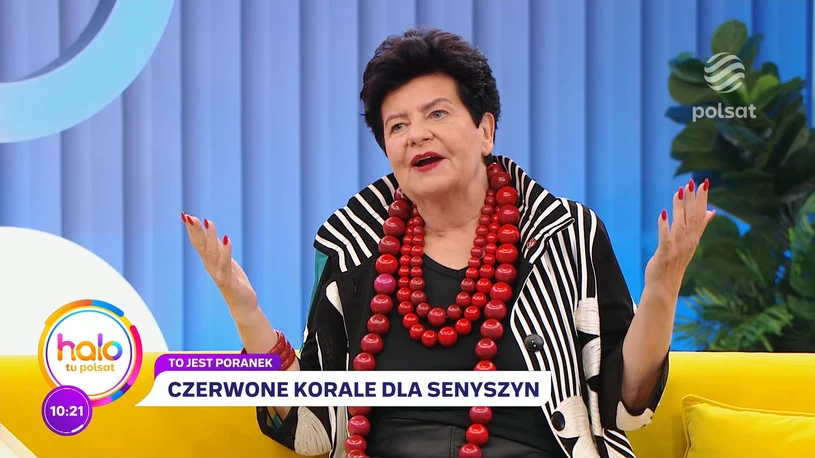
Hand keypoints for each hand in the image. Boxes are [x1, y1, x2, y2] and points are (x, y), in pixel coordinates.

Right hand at [181, 212, 258, 311]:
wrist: (242, 304)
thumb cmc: (233, 282)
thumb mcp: (225, 260)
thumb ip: (217, 247)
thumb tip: (210, 231)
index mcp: (209, 261)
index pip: (198, 243)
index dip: (192, 230)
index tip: (185, 215)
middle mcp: (210, 266)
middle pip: (201, 245)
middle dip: (195, 231)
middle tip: (188, 217)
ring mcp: (218, 273)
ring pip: (212, 252)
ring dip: (210, 237)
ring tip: (208, 222)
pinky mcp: (227, 279)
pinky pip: (225, 263)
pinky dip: (225, 251)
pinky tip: (226, 239)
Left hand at [645, 178, 715, 295]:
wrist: (664, 287)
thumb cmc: (675, 263)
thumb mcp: (689, 243)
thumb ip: (699, 226)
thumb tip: (711, 212)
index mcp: (693, 237)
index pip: (701, 215)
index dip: (702, 199)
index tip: (704, 183)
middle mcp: (688, 241)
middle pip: (692, 217)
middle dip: (693, 199)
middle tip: (693, 182)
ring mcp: (677, 248)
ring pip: (680, 224)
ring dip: (679, 207)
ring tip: (679, 191)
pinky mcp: (665, 254)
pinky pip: (665, 238)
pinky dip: (664, 226)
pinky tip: (662, 213)